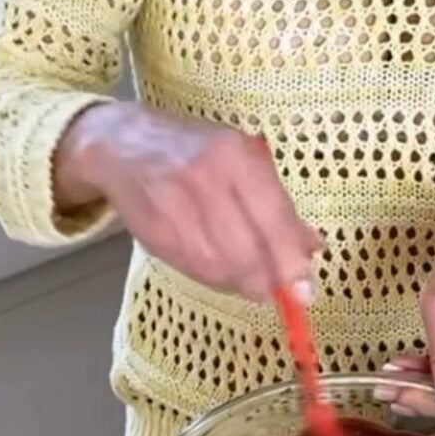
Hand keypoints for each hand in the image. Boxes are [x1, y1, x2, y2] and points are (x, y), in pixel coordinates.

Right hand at [54, 102, 323, 302]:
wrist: (123, 144)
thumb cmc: (195, 151)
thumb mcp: (242, 160)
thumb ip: (277, 204)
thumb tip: (312, 248)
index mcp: (235, 155)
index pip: (272, 217)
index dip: (289, 258)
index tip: (306, 287)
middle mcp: (205, 179)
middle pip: (246, 249)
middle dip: (268, 279)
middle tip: (283, 291)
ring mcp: (175, 206)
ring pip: (219, 266)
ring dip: (242, 282)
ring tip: (252, 279)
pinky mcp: (154, 231)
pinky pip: (193, 268)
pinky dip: (216, 278)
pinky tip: (224, 271)